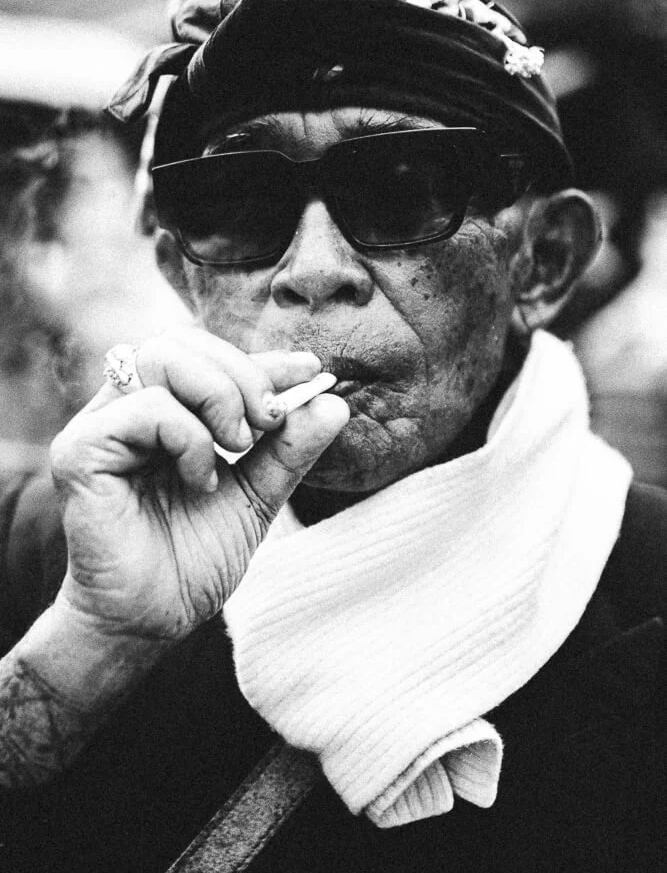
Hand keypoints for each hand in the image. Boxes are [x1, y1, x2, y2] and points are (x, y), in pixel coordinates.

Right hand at [50, 328, 348, 641]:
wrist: (151, 620)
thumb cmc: (194, 560)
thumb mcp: (258, 497)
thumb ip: (289, 450)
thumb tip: (333, 403)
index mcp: (163, 411)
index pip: (208, 357)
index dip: (261, 358)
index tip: (313, 371)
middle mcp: (126, 408)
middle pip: (180, 342)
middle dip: (241, 373)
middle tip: (270, 421)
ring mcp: (101, 425)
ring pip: (160, 358)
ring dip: (218, 396)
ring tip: (238, 447)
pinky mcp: (82, 451)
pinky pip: (145, 408)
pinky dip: (189, 437)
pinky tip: (202, 479)